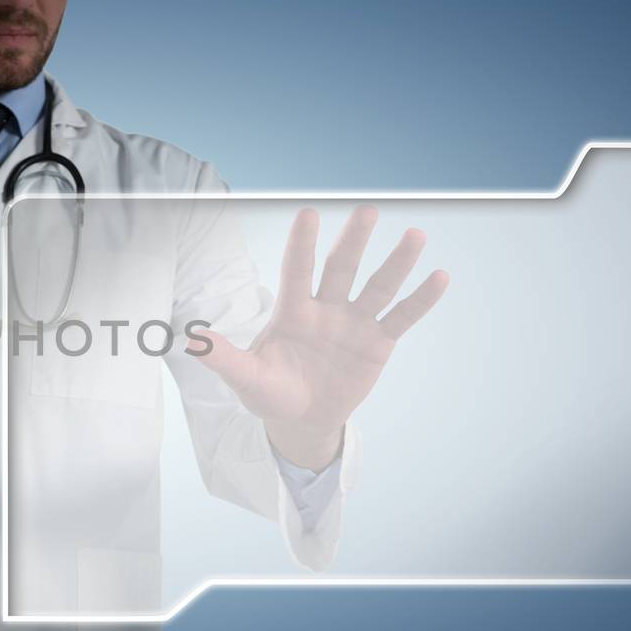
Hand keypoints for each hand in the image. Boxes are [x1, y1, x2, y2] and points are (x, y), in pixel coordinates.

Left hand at [191, 206, 447, 469]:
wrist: (301, 419)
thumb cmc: (270, 393)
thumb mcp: (246, 379)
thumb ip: (224, 358)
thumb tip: (191, 340)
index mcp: (292, 311)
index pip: (296, 271)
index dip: (301, 245)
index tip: (307, 214)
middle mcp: (325, 308)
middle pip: (340, 268)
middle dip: (353, 241)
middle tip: (367, 210)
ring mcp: (353, 323)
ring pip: (377, 286)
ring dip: (396, 262)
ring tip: (415, 235)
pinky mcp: (377, 343)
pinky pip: (401, 318)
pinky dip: (419, 300)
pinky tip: (439, 277)